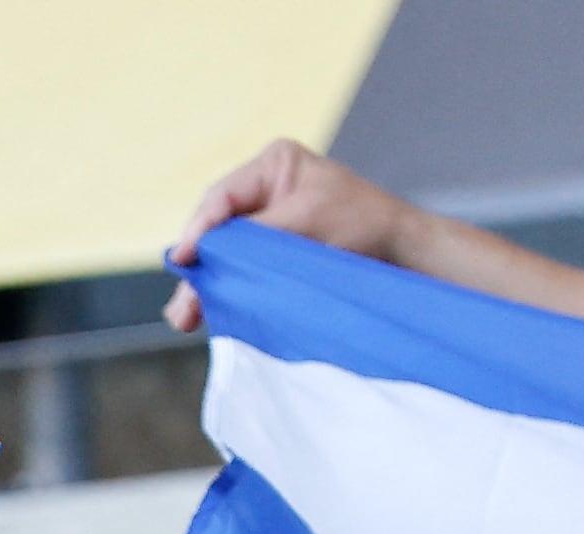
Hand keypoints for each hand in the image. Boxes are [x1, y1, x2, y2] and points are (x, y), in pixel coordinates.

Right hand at [164, 139, 425, 327]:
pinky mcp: (272, 251)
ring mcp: (266, 221)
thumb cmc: (363, 224)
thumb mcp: (305, 223)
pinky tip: (208, 315)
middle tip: (183, 306)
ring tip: (185, 319)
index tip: (182, 260)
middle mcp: (263, 190)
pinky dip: (225, 290)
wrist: (401, 251)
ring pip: (223, 254)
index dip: (198, 232)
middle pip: (215, 229)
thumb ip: (254, 236)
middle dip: (198, 268)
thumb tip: (207, 255)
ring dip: (206, 286)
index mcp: (273, 164)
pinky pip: (239, 269)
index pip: (221, 199)